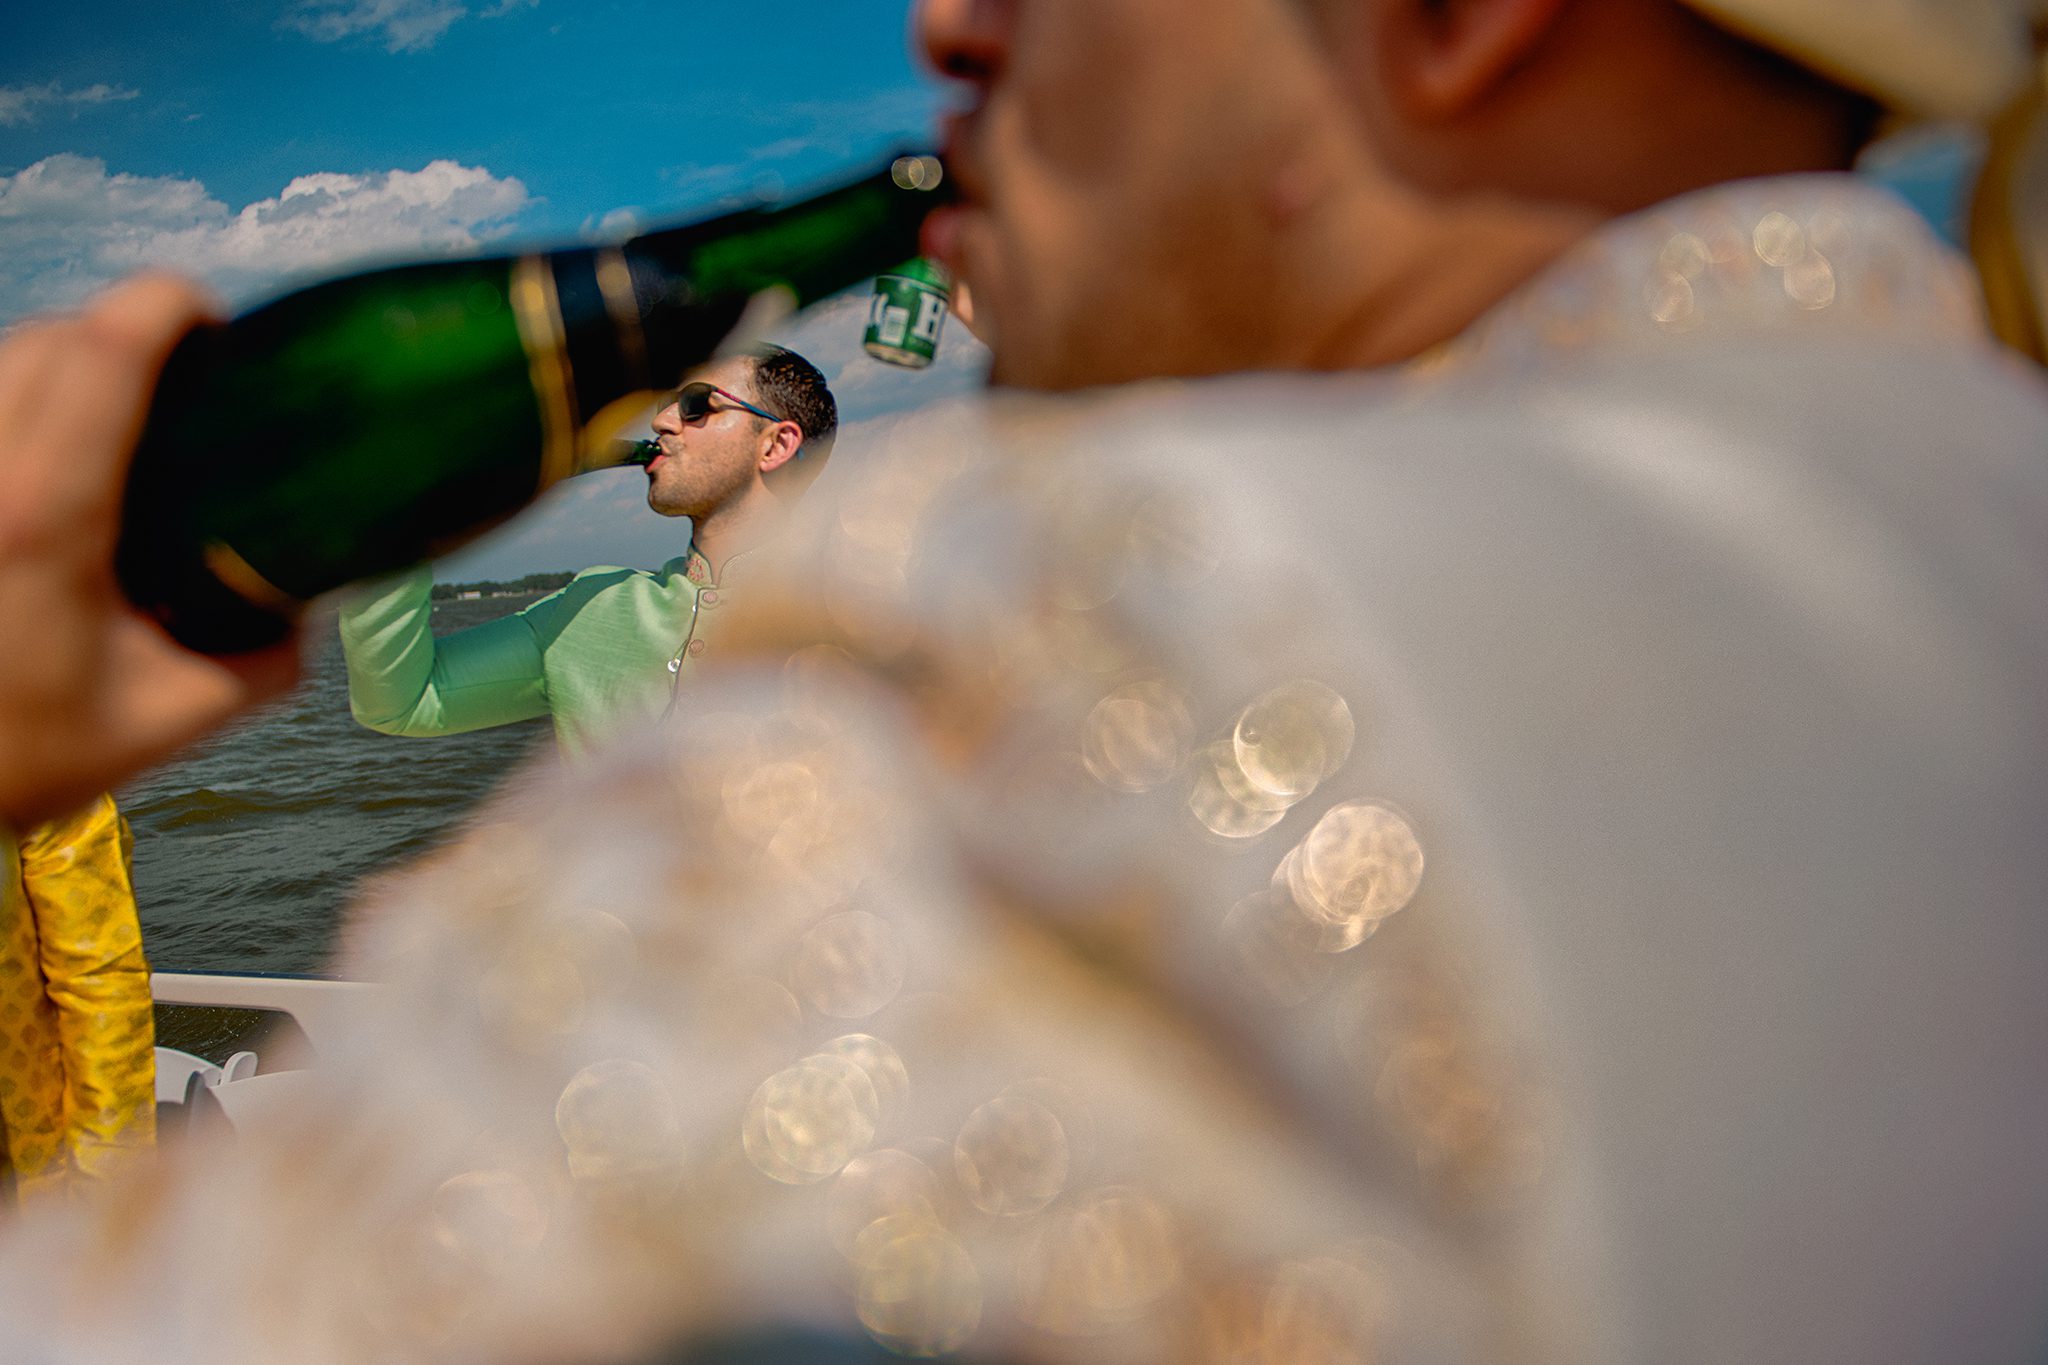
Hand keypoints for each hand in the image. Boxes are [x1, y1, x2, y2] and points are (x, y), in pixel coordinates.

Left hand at [0, 275, 300, 828]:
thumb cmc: (30, 757)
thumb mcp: (170, 716)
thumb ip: (262, 660)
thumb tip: (311, 608)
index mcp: (45, 519)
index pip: (103, 352)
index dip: (165, 305)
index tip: (213, 319)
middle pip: (48, 334)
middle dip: (121, 328)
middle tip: (185, 370)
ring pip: (1, 359)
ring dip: (66, 357)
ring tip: (123, 407)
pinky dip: (27, 401)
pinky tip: (61, 452)